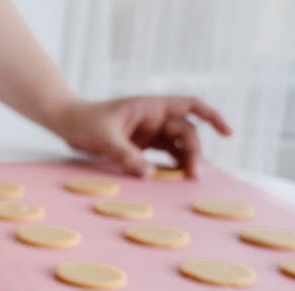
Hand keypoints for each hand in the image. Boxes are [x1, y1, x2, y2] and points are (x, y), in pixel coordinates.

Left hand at [53, 96, 232, 177]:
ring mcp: (150, 131)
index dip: (212, 117)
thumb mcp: (105, 139)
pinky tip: (177, 179)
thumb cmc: (85, 123)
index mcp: (151, 106)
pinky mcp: (143, 145)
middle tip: (194, 176)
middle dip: (195, 152)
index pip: (190, 105)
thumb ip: (126, 156)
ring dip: (187, 161)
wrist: (67, 123)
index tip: (227, 133)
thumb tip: (149, 174)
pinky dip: (172, 166)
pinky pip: (165, 155)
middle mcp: (155, 117)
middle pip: (186, 132)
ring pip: (178, 146)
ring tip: (189, 180)